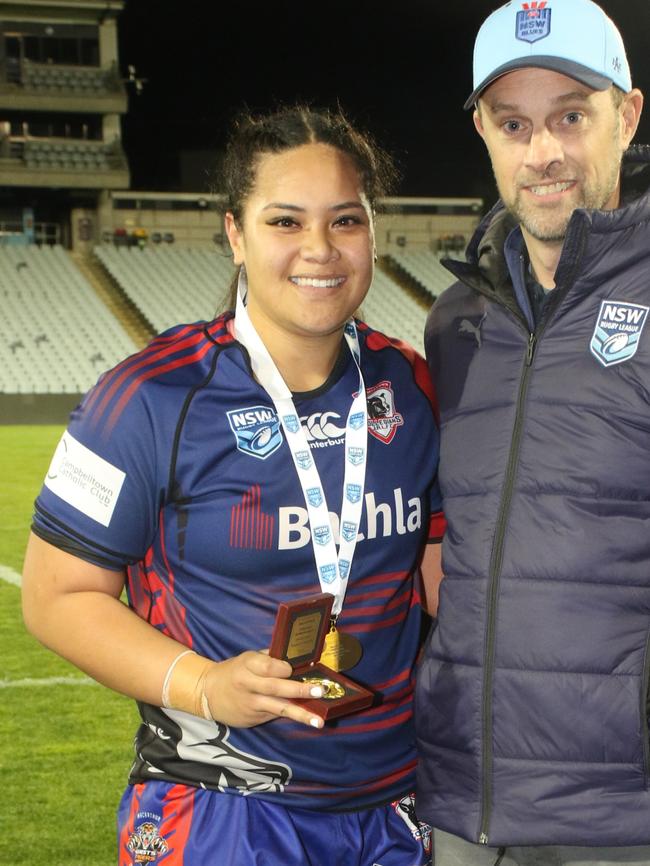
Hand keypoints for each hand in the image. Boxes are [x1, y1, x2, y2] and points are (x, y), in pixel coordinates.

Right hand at [203, 650, 324, 728]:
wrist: (207, 693)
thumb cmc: (234, 671)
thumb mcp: (247, 658)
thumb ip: (269, 659)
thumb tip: (296, 656)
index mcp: (246, 665)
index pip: (267, 666)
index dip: (282, 668)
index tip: (293, 668)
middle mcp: (248, 685)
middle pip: (275, 688)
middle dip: (299, 690)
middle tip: (320, 691)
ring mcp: (251, 704)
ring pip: (278, 708)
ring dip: (300, 714)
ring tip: (318, 721)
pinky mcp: (253, 719)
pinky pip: (274, 716)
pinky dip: (291, 717)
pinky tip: (307, 720)